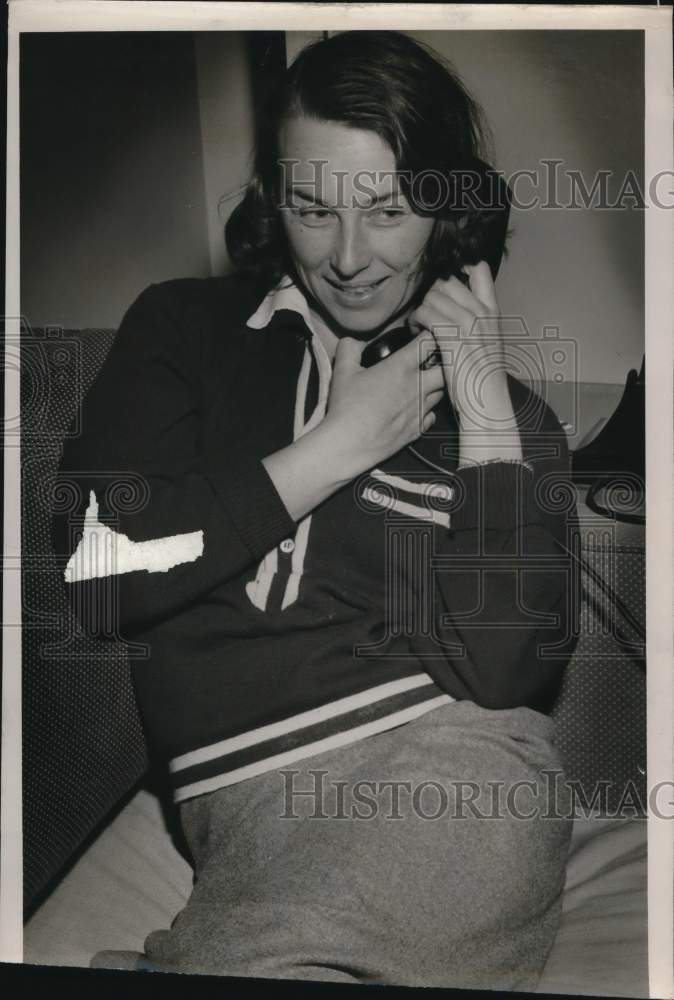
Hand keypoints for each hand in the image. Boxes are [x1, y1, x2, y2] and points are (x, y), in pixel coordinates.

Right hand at [322, 332, 445, 476]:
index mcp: (401, 368)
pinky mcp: (418, 429)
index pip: (428, 342)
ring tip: (423, 383)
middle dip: (442, 360)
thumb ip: (349, 349)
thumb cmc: (346, 408)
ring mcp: (420, 409)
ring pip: (442, 391)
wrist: (349, 444)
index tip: (422, 334)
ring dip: (436, 385)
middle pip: (447, 367)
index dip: (429, 334)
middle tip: (431, 359)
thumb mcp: (341, 371)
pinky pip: (432, 416)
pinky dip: (427, 410)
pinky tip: (415, 408)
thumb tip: (354, 343)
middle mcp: (417, 387)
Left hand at [409, 262, 506, 429]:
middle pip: (447, 281)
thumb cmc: (484, 378)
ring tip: (418, 324)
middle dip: (431, 294)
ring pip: (433, 296)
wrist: (488, 402)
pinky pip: (426, 313)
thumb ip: (476, 323)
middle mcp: (481, 312)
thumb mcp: (487, 343)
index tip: (446, 282)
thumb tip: (455, 310)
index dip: (460, 268)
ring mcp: (468, 323)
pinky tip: (415, 331)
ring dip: (421, 308)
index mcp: (491, 311)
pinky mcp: (452, 337)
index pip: (480, 270)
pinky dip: (416, 320)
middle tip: (426, 312)